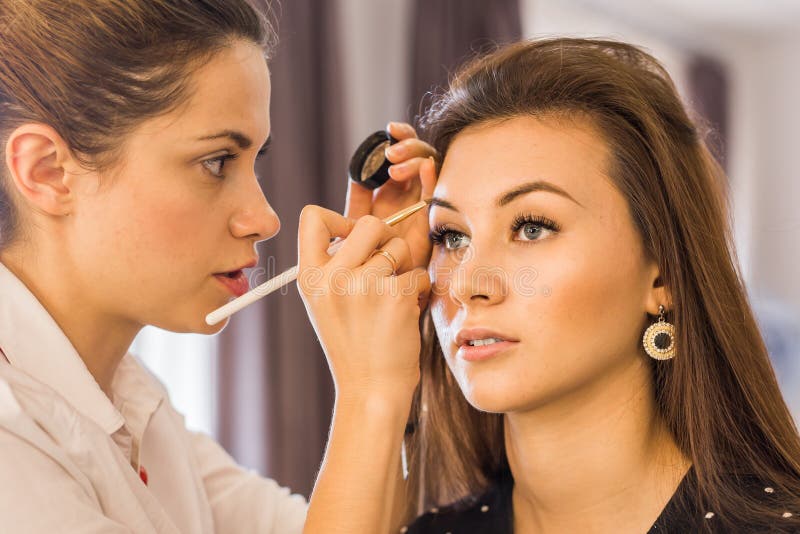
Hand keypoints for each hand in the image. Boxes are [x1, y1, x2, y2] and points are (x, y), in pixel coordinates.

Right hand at [297, 205, 430, 400]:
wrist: (371, 390)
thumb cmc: (354, 345)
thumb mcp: (327, 302)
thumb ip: (337, 264)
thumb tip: (369, 224)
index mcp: (309, 277)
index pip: (311, 216)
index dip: (338, 219)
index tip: (351, 238)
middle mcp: (332, 277)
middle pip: (367, 223)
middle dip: (385, 238)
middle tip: (386, 262)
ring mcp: (363, 285)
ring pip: (398, 247)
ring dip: (404, 267)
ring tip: (393, 296)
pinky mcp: (395, 295)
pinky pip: (418, 273)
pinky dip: (419, 290)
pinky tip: (405, 312)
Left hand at [344, 122, 437, 269]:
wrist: (378, 297)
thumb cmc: (363, 264)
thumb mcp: (353, 228)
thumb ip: (357, 201)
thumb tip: (359, 175)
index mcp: (389, 189)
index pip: (399, 152)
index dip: (399, 137)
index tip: (388, 132)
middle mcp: (409, 194)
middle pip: (417, 154)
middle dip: (407, 146)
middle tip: (391, 155)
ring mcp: (422, 205)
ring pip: (429, 168)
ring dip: (415, 159)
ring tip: (395, 170)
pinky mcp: (431, 222)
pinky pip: (437, 194)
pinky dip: (433, 177)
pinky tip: (426, 167)